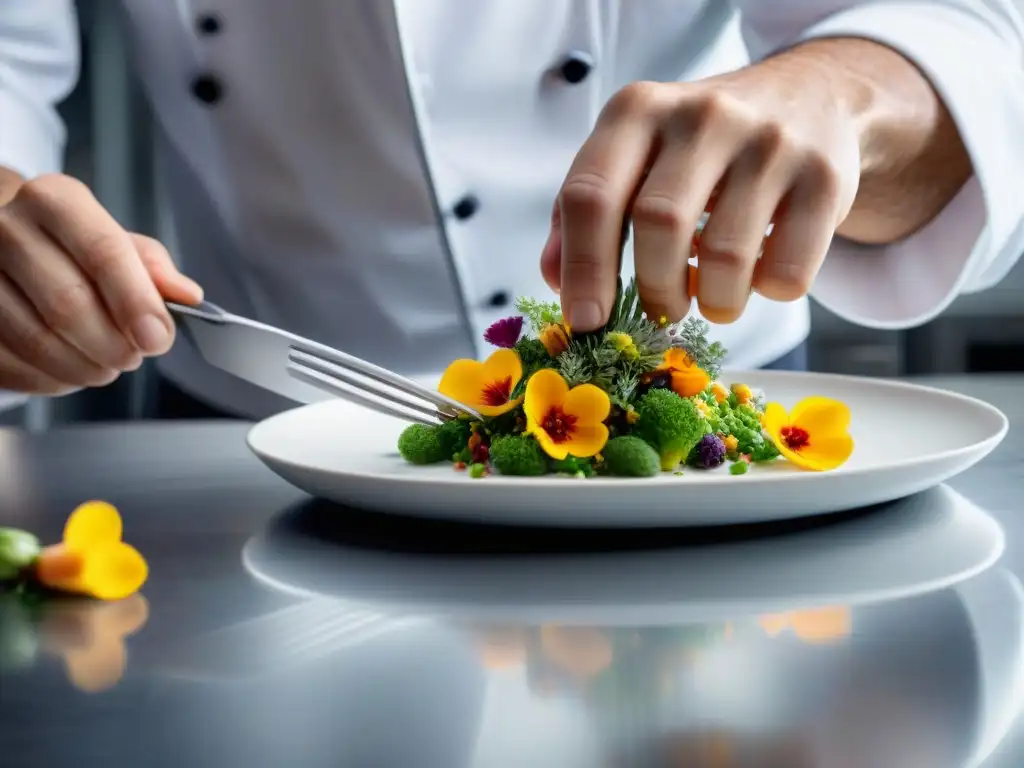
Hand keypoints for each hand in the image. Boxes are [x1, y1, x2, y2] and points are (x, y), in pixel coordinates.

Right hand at [0, 174, 202, 393]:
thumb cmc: (74, 247)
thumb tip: (188, 297)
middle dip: (113, 345)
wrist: (10, 241)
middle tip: (133, 356)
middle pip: (68, 304)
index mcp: (55, 201)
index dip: (135, 302)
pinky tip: (70, 371)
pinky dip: (50, 379)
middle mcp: (6, 228)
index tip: (157, 338)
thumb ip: (154, 269)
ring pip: (36, 340)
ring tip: (106, 365)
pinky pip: (11, 364)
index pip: (104, 252)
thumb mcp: (121, 244)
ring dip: (84, 367)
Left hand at [541, 51, 861, 328]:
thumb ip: (581, 213)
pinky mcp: (824, 176)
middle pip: (658, 225)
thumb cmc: (698, 147)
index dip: (583, 266)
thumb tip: (557, 281)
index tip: (585, 321)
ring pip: (726, 257)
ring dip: (714, 302)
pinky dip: (766, 293)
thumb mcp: (632, 157)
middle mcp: (702, 115)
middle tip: (659, 314)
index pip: (591, 193)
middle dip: (653, 291)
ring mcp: (769, 141)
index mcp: (637, 111)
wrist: (809, 99)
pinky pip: (785, 272)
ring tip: (714, 296)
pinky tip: (761, 273)